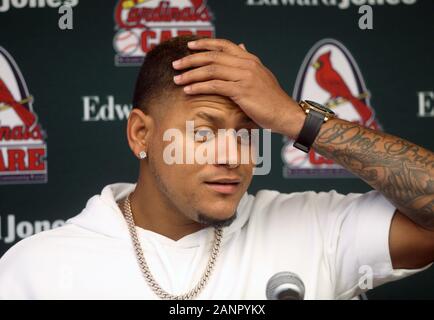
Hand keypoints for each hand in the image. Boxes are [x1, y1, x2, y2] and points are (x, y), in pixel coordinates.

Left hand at [171, 38, 305, 138]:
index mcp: (250, 60)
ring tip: (177, 79)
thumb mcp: (261, 76)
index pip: (224, 45)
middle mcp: (247, 64)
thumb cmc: (271, 100)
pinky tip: (188, 90)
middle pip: (213, 56)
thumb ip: (248, 63)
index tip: (189, 45)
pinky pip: (215, 86)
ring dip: (191, 74)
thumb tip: (241, 46)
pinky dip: (199, 87)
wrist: (285, 114)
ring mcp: (245, 76)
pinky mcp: (242, 91)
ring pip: (211, 70)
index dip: (205, 44)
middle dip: (191, 59)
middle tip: (176, 64)